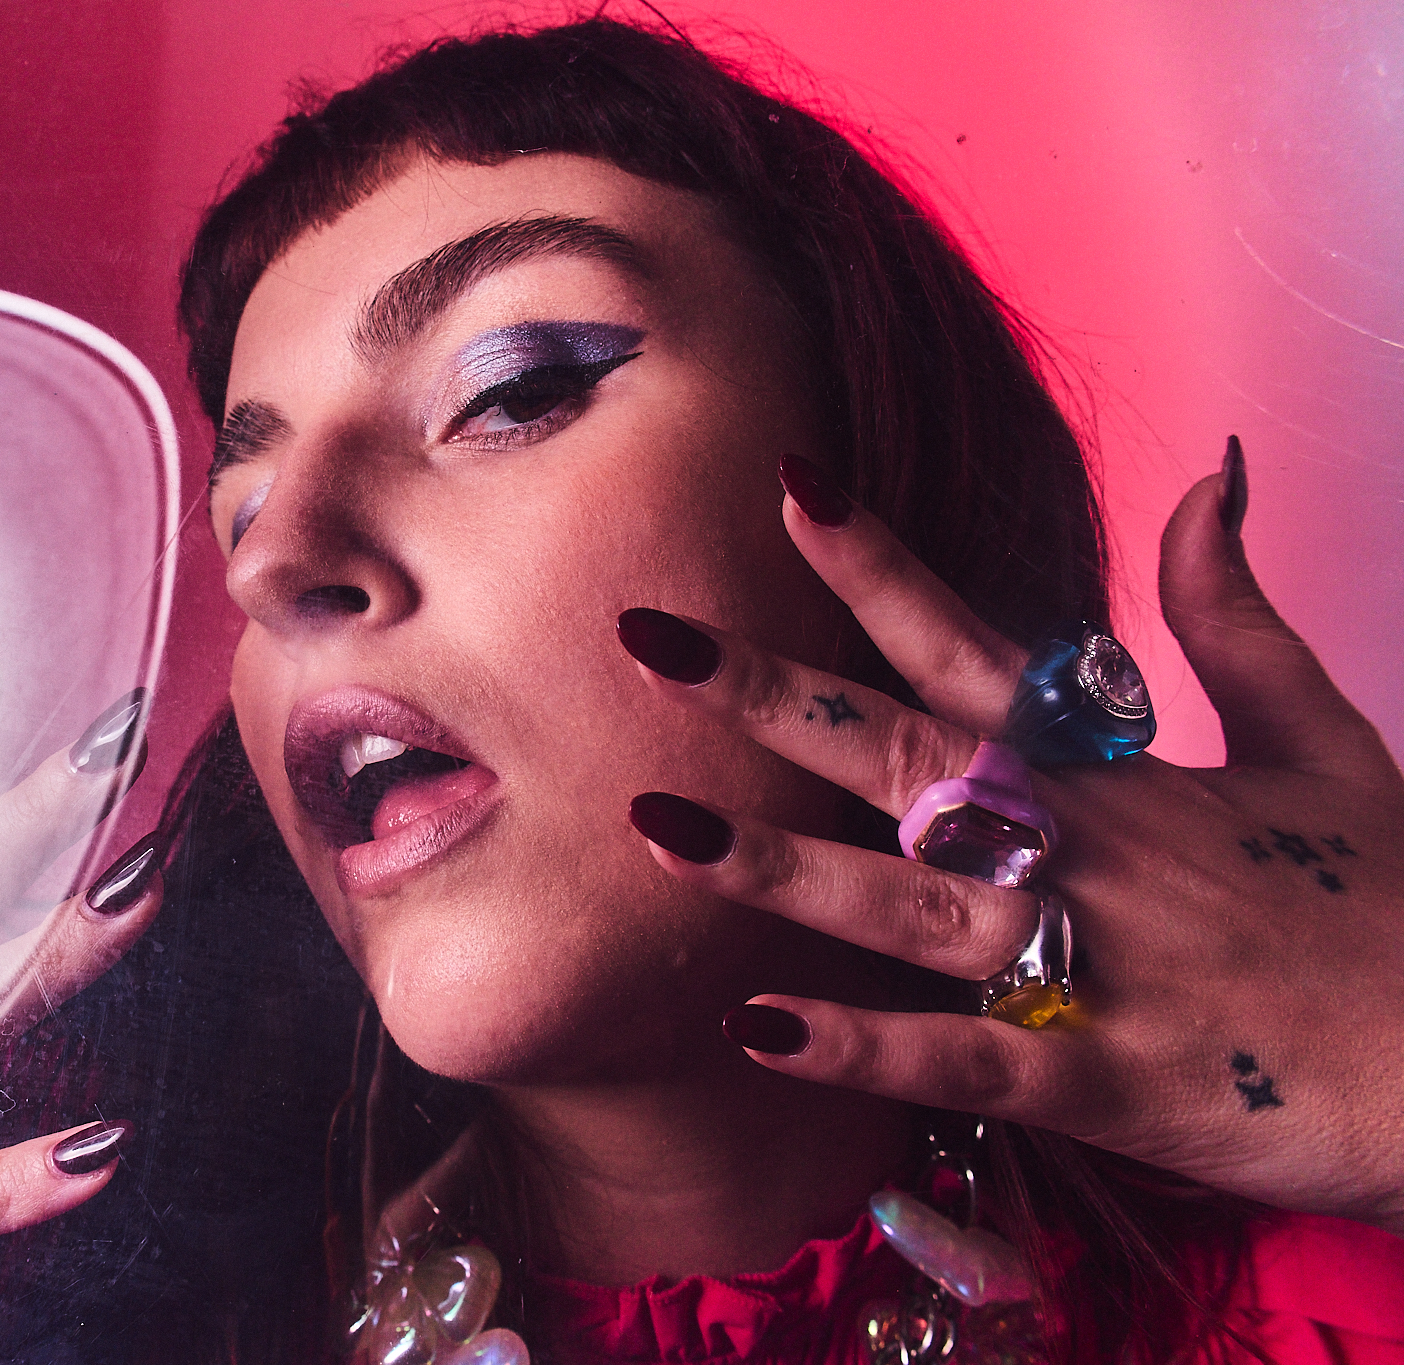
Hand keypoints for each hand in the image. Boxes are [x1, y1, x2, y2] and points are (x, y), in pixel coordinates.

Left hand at [621, 448, 1403, 1232]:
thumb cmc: (1393, 904)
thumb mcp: (1324, 736)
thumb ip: (1236, 612)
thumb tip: (1207, 473)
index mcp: (1122, 769)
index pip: (972, 641)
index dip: (877, 563)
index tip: (789, 483)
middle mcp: (1088, 850)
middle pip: (901, 754)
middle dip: (768, 693)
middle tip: (646, 633)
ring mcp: (1096, 967)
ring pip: (906, 903)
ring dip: (777, 866)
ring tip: (656, 822)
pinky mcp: (1111, 1085)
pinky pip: (964, 1062)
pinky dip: (864, 1047)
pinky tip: (756, 1027)